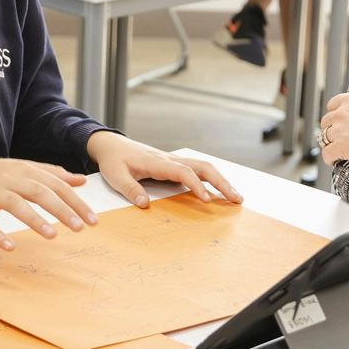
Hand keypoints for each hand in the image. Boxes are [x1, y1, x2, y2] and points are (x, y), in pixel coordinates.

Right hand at [0, 156, 96, 251]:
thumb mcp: (20, 169)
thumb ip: (51, 174)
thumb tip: (81, 180)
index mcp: (23, 169)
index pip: (55, 184)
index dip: (75, 201)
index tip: (93, 219)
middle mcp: (9, 178)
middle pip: (40, 192)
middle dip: (62, 209)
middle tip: (81, 227)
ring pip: (15, 204)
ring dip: (35, 219)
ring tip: (53, 235)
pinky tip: (10, 247)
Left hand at [87, 132, 242, 209]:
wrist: (112, 145)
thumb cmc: (114, 161)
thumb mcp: (115, 176)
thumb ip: (129, 189)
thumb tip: (145, 204)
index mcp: (157, 162)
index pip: (183, 172)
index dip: (196, 186)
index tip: (207, 201)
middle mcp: (170, 160)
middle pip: (202, 166)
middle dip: (221, 182)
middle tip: (237, 199)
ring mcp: (173, 161)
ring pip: (203, 167)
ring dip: (221, 180)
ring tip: (236, 197)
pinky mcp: (173, 165)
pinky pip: (197, 170)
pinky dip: (212, 180)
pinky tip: (220, 191)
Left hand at [318, 64, 348, 168]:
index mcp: (348, 100)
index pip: (332, 105)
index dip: (336, 112)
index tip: (342, 120)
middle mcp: (340, 114)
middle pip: (326, 121)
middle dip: (331, 127)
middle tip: (340, 135)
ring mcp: (339, 132)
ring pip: (324, 137)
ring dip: (329, 142)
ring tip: (337, 148)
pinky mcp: (340, 148)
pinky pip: (327, 154)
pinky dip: (330, 158)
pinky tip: (336, 160)